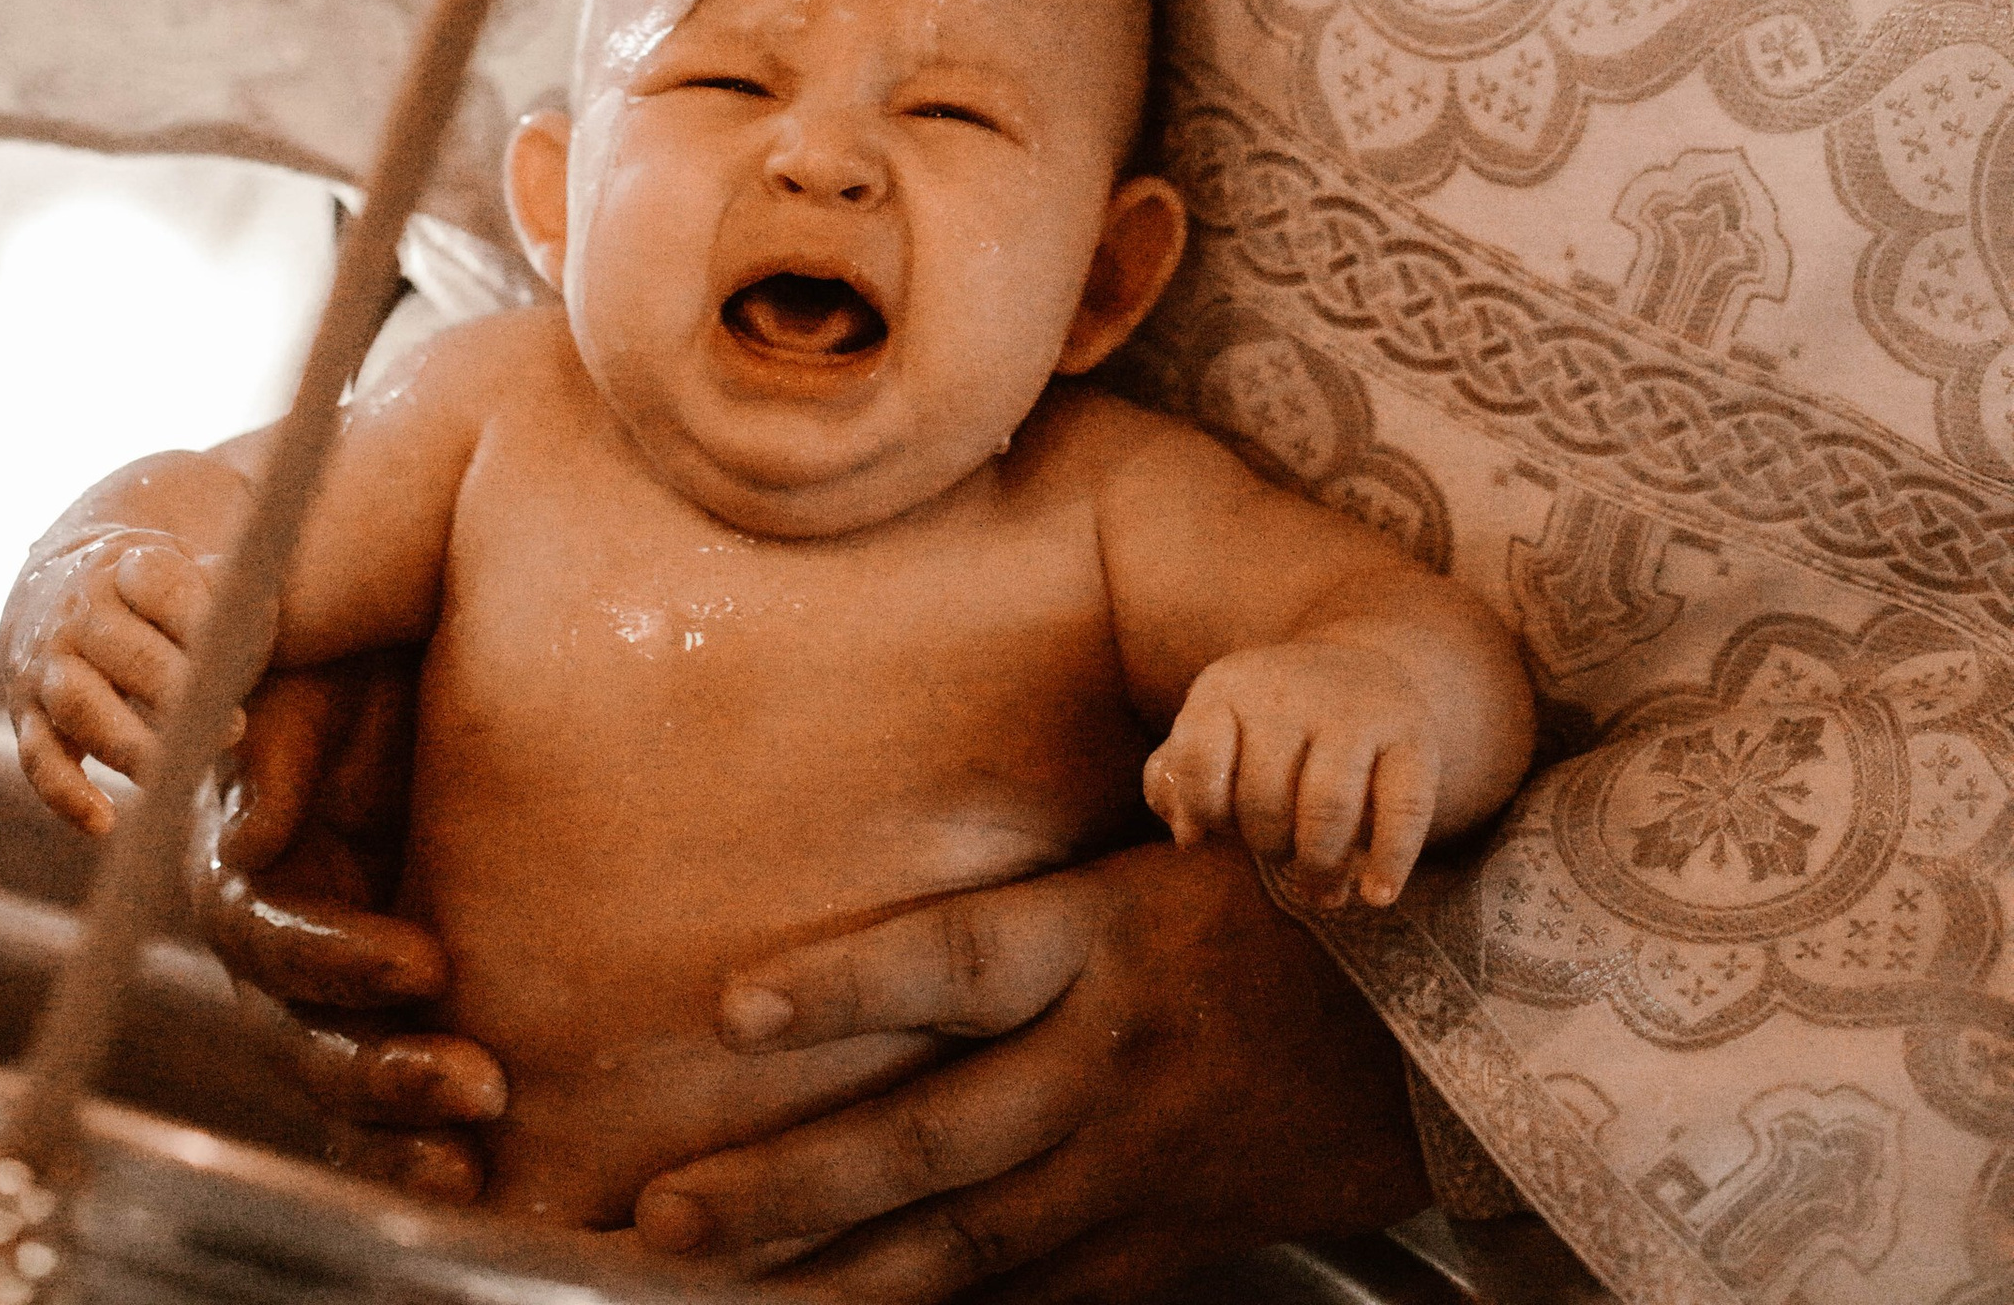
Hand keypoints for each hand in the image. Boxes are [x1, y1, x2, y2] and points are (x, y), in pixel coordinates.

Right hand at [1, 527, 233, 833]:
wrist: (57, 590)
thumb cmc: (149, 594)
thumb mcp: (185, 569)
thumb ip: (224, 591)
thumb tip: (248, 615)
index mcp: (123, 566)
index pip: (161, 585)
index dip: (201, 621)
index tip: (237, 656)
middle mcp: (76, 612)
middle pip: (125, 652)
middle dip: (178, 693)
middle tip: (230, 729)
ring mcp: (46, 663)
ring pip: (78, 705)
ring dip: (130, 745)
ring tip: (179, 776)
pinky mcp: (26, 715)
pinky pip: (37, 758)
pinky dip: (66, 794)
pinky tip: (105, 822)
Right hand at [192, 654, 506, 1202]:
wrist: (438, 651)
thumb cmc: (380, 647)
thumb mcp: (330, 667)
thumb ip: (283, 737)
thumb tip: (247, 830)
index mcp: (249, 850)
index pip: (262, 930)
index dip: (335, 957)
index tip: (429, 961)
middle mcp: (276, 931)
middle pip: (295, 1030)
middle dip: (377, 1068)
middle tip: (480, 1081)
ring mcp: (324, 984)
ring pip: (331, 1078)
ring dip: (397, 1124)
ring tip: (478, 1147)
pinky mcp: (377, 1014)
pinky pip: (372, 1110)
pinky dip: (407, 1149)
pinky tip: (471, 1181)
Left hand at [635, 838, 1422, 1299]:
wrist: (1452, 1020)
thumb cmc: (1292, 904)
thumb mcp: (1177, 854)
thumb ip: (1050, 893)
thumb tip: (924, 878)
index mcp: (1105, 944)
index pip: (949, 968)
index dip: (840, 991)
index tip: (728, 1009)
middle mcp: (1108, 1065)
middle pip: (923, 1140)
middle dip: (782, 1185)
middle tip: (662, 1210)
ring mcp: (1137, 1172)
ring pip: (961, 1243)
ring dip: (833, 1270)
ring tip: (722, 1282)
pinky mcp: (1168, 1241)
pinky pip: (1038, 1295)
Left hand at [1145, 643, 1439, 907]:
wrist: (1357, 673)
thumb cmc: (1267, 730)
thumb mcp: (1214, 735)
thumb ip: (1178, 780)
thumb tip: (1187, 833)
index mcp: (1229, 686)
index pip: (1197, 759)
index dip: (1204, 811)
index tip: (1219, 830)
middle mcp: (1290, 689)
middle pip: (1265, 797)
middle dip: (1268, 846)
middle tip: (1281, 860)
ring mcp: (1356, 710)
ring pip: (1328, 808)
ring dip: (1319, 867)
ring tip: (1321, 891)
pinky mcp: (1414, 738)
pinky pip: (1405, 810)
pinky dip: (1389, 861)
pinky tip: (1376, 895)